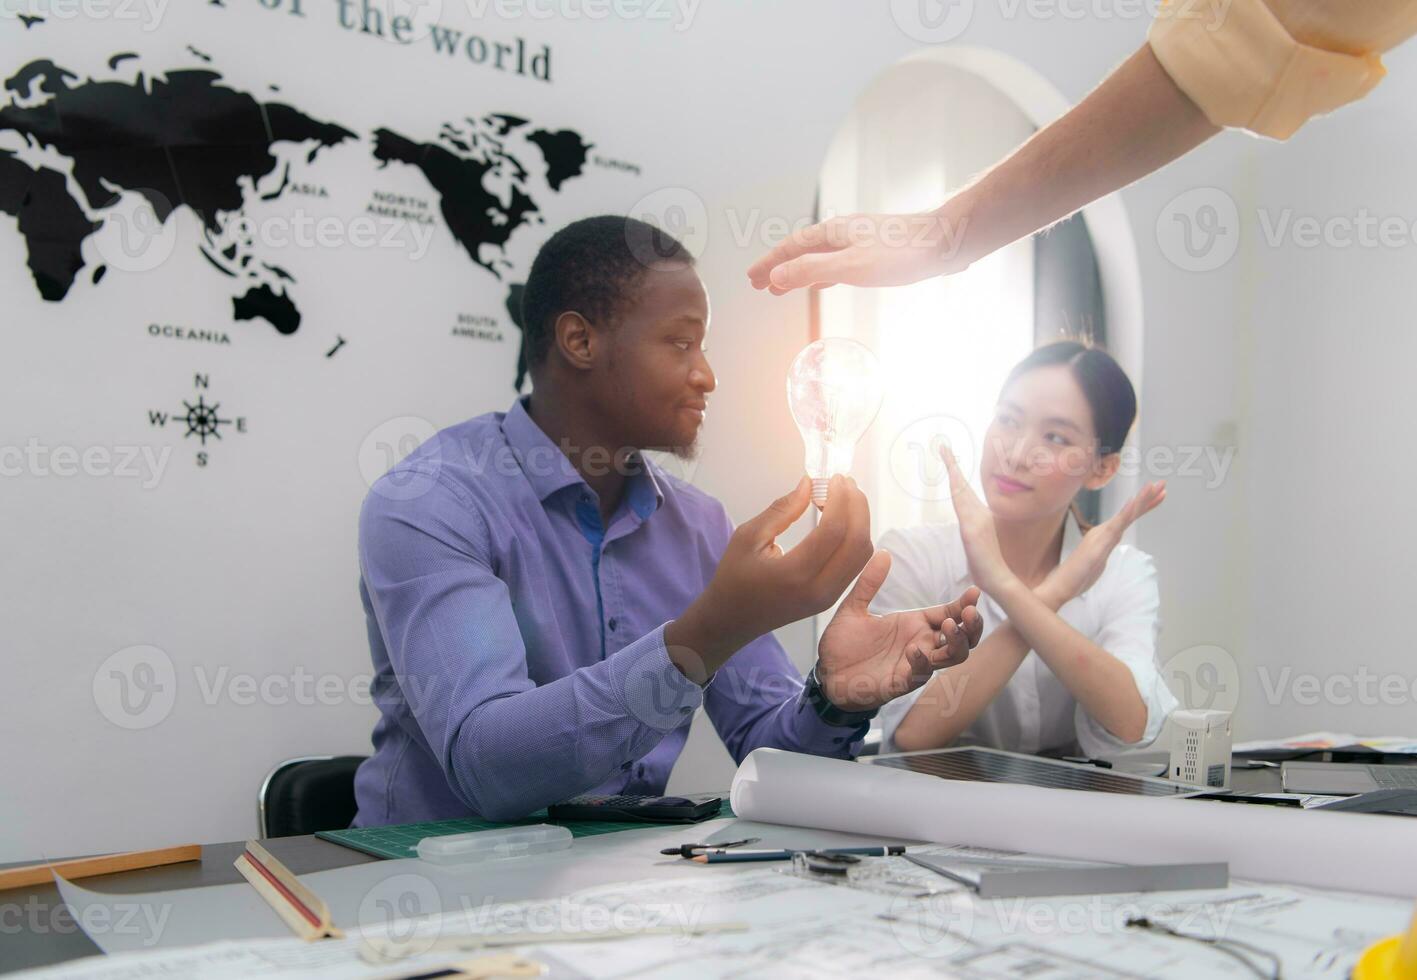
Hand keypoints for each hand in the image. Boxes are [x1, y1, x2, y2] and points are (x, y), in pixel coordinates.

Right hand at [666, 476, 872, 678]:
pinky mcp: (831, 599)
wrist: (732, 620)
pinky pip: (855, 565)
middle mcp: (818, 590)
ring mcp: (828, 598)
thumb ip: (782, 510)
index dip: (840, 499)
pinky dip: (856, 537)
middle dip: (857, 506)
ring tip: (846, 497)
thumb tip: (809, 483)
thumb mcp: (748, 536)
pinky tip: (843, 519)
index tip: (835, 478)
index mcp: (794, 574)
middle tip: (845, 483)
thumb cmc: (734, 577)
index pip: (833, 531)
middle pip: (857, 541)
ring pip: (862, 554)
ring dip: (861, 521)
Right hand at [746, 209, 971, 294]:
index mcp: (833, 232)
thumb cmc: (902, 253)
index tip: (751, 278)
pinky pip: (836, 263)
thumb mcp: (851, 266)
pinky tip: (823, 283)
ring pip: (818, 258)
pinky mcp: (875, 252)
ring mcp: (859, 241)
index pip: (790, 248)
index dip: (769, 264)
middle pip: (801, 251)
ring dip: (798, 272)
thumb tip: (778, 275)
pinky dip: (821, 274)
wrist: (945, 242)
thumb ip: (812, 270)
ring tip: (782, 288)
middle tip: (759, 285)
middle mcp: (843, 233)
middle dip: (779, 268)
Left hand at [817, 550, 982, 709]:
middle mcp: (920, 643)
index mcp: (914, 624)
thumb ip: (869, 582)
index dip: (964, 604)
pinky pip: (922, 673)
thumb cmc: (843, 644)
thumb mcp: (854, 607)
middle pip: (962, 637)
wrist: (825, 673)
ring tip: (949, 626)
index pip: (948, 612)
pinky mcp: (902, 682)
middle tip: (969, 612)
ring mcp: (914, 664)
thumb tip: (883, 552)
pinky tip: (914, 649)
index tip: (974, 591)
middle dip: (972, 625)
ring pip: (953, 656)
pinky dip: (923, 661)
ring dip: (957, 642)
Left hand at [939, 447, 1016, 595]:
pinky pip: (963, 507)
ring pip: (961, 493)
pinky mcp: (972, 531)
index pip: (963, 492)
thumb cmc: (986, 566)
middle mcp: (976, 515)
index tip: (947, 458)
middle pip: (961, 487)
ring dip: (953, 473)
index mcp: (976, 517)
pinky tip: (952, 479)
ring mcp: (975, 521)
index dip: (955, 475)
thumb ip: (975, 533)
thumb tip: (972, 529)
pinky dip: (958, 491)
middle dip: (952, 466)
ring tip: (945, 454)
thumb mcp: (977, 544)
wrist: (997, 580)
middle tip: (942, 446)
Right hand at [1038, 481, 1166, 606]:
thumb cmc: (1074, 577)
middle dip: (1147, 498)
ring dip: (1141, 500)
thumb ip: (1100, 555)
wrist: (1059, 586)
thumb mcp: (1094, 564)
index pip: (1128, 518)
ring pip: (1126, 515)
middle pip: (1130, 513)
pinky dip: (1127, 512)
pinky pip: (1116, 525)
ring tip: (1154, 486)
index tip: (1157, 495)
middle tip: (1163, 484)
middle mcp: (1103, 531)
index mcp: (1104, 536)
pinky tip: (1135, 502)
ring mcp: (1101, 536)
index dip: (1143, 506)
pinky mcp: (1099, 543)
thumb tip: (1103, 551)